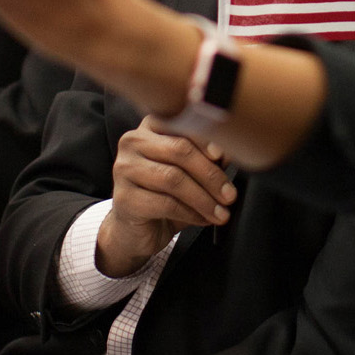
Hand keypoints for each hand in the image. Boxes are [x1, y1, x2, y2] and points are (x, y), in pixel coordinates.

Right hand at [98, 118, 236, 275]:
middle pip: (179, 150)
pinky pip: (165, 203)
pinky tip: (203, 220)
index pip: (181, 124)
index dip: (206, 140)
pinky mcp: (123, 198)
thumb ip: (207, 158)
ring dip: (204, 198)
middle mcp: (132, 142)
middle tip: (230, 195)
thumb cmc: (164, 196)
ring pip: (173, 178)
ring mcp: (124, 169)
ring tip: (221, 213)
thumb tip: (231, 153)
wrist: (134, 231)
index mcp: (150, 127)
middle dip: (210, 174)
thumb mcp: (189, 173)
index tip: (223, 157)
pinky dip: (191, 213)